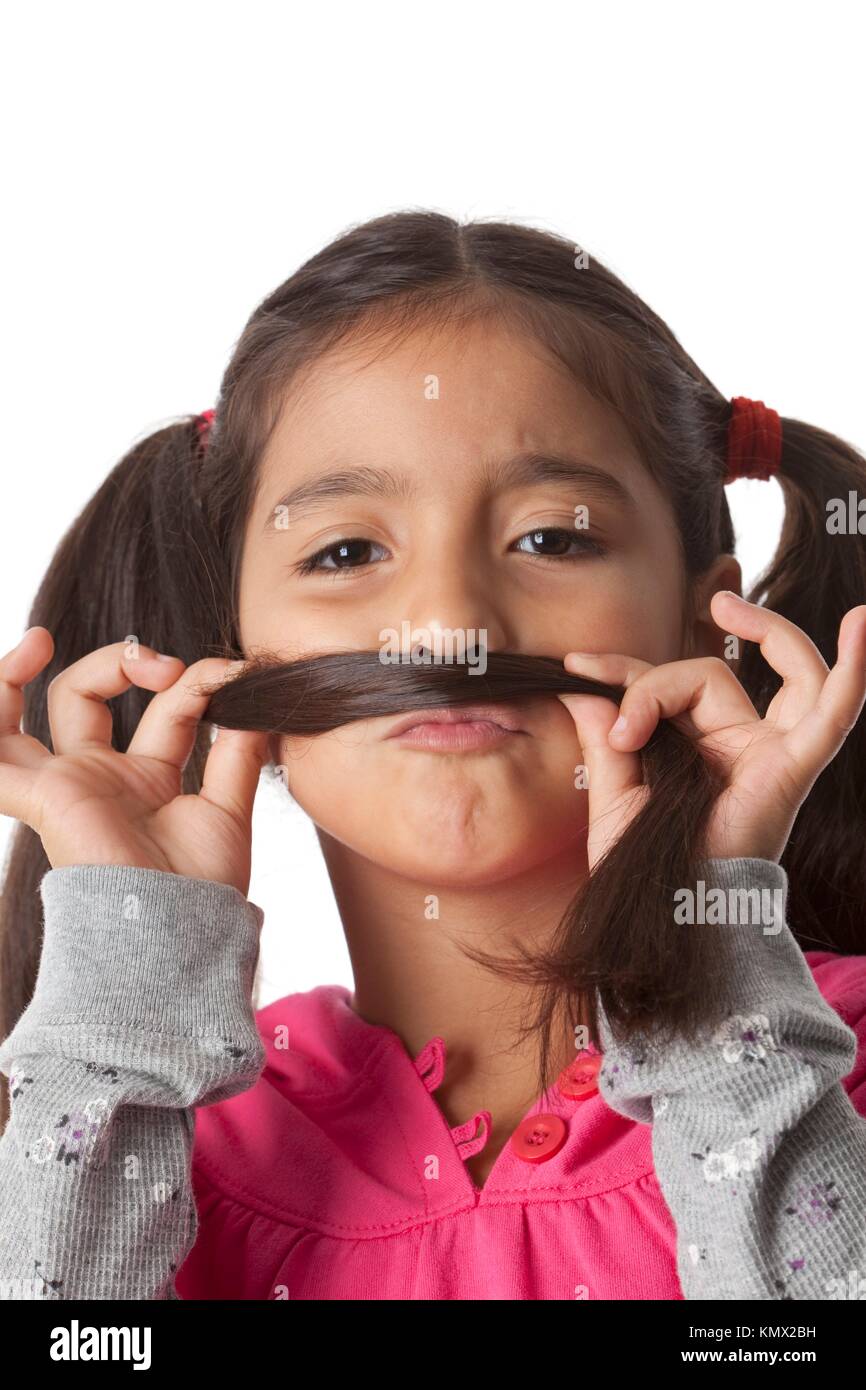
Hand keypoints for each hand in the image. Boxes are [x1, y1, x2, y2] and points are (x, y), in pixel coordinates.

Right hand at [0, 627, 268, 894]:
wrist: (181, 929)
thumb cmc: (204, 886)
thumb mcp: (229, 806)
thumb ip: (238, 751)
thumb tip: (252, 695)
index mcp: (146, 778)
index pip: (164, 708)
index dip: (194, 682)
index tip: (229, 674)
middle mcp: (99, 777)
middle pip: (82, 695)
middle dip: (118, 660)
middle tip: (162, 664)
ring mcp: (65, 786)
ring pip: (16, 718)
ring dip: (17, 674)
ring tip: (41, 640)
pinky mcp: (42, 799)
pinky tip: (4, 676)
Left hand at [557, 593, 865, 872]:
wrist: (666, 914)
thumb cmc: (645, 870)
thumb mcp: (613, 796)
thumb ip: (603, 739)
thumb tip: (581, 686)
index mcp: (700, 751)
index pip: (667, 686)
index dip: (620, 672)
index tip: (574, 670)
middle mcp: (741, 745)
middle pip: (709, 675)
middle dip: (660, 670)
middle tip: (608, 671)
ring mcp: (773, 752)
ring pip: (783, 670)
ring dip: (766, 631)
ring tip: (725, 606)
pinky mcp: (794, 765)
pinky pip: (836, 712)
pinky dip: (854, 670)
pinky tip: (864, 624)